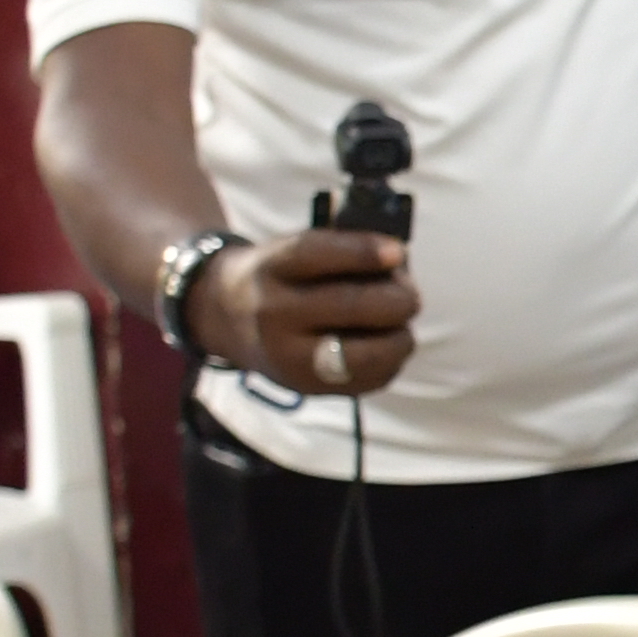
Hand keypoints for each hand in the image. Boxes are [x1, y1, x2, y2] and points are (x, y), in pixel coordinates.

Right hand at [193, 223, 415, 397]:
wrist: (228, 318)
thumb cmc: (282, 276)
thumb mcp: (292, 249)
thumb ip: (342, 249)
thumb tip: (400, 262)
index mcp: (271, 268)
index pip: (318, 254)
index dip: (364, 252)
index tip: (398, 251)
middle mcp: (274, 314)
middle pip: (351, 305)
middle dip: (397, 297)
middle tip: (409, 293)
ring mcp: (290, 358)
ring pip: (368, 353)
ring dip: (400, 335)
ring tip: (398, 322)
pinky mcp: (309, 387)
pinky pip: (371, 379)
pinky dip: (392, 360)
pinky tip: (386, 343)